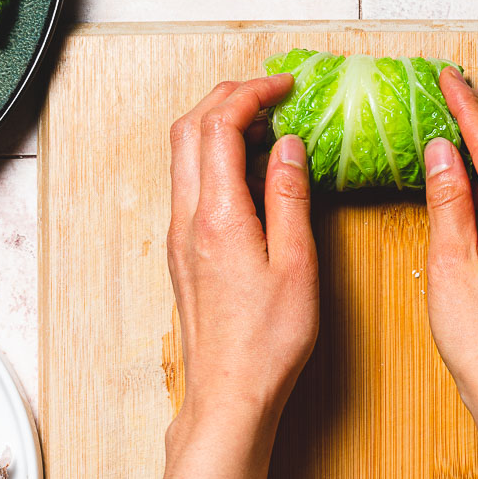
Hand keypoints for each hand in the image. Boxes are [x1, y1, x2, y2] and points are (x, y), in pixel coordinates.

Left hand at [166, 75, 317, 436]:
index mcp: (217, 216)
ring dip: (217, 127)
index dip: (252, 93)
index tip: (285, 85)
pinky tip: (251, 177)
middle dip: (228, 97)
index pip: (220, 125)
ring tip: (265, 129)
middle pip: (190, 129)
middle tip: (271, 93)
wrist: (229, 393)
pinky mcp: (184, 255)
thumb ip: (290, 197)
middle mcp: (187, 220)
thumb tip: (288, 147)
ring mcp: (180, 237)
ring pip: (185, 156)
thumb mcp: (296, 265)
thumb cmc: (266, 343)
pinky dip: (216, 161)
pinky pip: (191, 187)